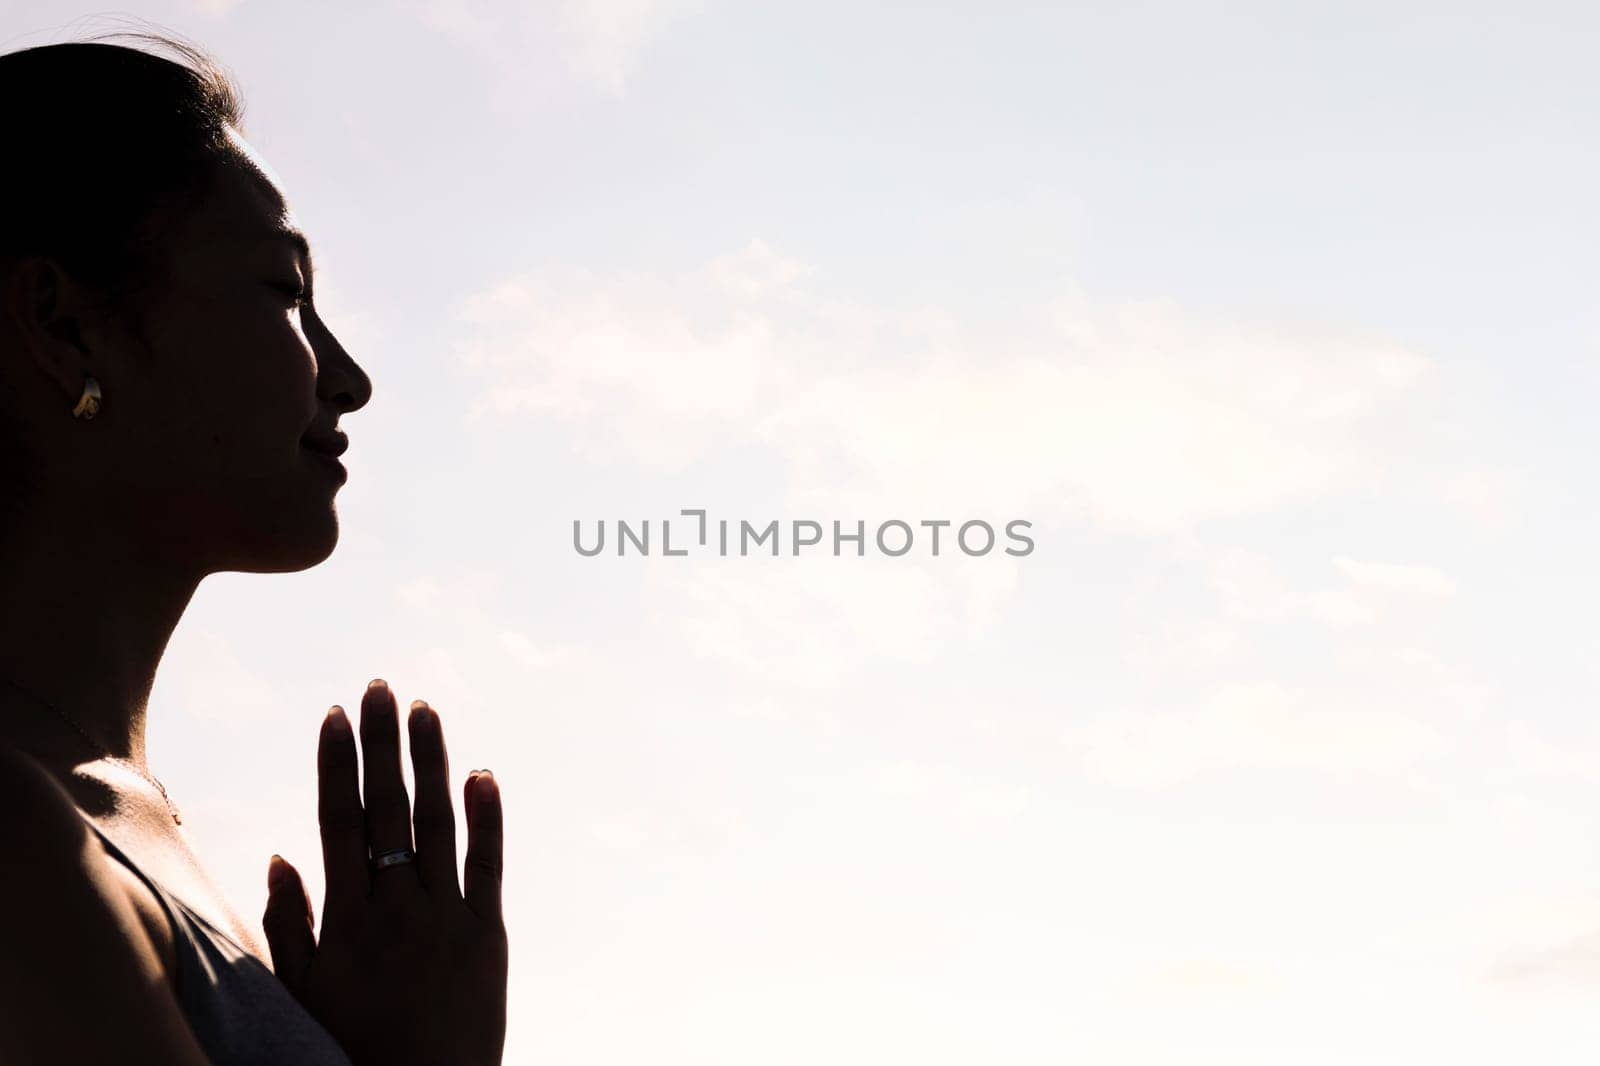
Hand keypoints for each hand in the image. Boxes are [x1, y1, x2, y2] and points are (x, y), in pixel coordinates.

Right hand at [262, 679, 507, 1065]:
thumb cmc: (349, 1053)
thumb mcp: (301, 996)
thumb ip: (290, 926)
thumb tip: (280, 856)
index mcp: (348, 919)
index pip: (340, 821)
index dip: (338, 764)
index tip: (335, 715)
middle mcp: (399, 908)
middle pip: (389, 808)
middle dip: (381, 744)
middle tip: (379, 687)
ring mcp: (448, 918)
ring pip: (440, 823)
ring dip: (431, 762)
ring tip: (424, 711)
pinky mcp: (489, 936)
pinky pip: (488, 865)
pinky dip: (487, 817)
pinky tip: (482, 774)